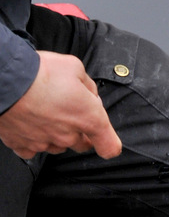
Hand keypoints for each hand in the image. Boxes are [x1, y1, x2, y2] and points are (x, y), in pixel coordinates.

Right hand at [0, 51, 121, 160]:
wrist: (8, 84)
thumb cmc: (42, 73)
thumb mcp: (76, 68)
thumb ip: (88, 87)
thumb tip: (89, 96)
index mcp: (87, 116)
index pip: (108, 145)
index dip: (110, 145)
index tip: (110, 144)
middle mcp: (67, 135)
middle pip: (82, 143)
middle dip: (83, 130)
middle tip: (73, 110)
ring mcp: (44, 143)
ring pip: (59, 145)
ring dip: (60, 133)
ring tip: (50, 110)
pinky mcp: (23, 147)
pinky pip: (35, 149)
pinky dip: (37, 138)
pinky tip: (33, 121)